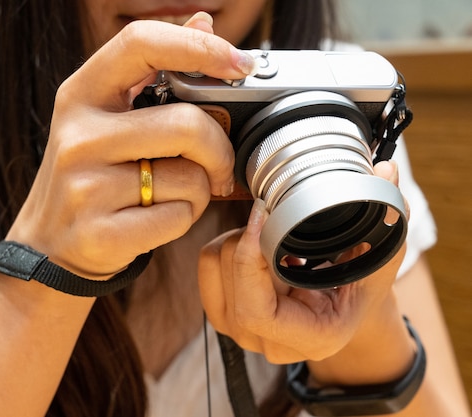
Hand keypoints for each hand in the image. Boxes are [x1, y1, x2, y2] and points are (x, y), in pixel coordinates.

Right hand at [6, 13, 255, 277]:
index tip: (238, 63)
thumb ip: (153, 70)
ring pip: (190, 178)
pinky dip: (184, 220)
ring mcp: (86, 186)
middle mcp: (79, 135)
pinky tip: (157, 219)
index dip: (197, 47)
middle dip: (219, 149)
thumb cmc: (88, 177)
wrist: (48, 245)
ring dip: (200, 191)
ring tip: (173, 195)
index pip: (140, 43)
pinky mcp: (101, 232)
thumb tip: (203, 22)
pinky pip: (178, 218)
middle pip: (187, 124)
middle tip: (217, 165)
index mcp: (80, 94)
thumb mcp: (106, 117)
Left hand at [199, 161, 408, 363]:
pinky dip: (226, 243)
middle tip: (275, 217)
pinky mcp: (222, 311)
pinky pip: (206, 263)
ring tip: (271, 235)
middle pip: (230, 277)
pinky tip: (257, 245)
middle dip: (248, 237)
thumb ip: (387, 218)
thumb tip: (386, 170)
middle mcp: (268, 343)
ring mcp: (240, 331)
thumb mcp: (382, 256)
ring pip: (214, 265)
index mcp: (309, 338)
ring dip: (238, 238)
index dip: (249, 259)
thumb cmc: (360, 286)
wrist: (341, 309)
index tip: (263, 214)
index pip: (255, 310)